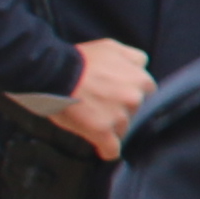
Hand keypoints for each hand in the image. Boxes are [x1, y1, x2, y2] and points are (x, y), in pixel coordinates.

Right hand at [12, 38, 152, 162]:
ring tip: (91, 119)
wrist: (53, 72)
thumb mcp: (111, 47)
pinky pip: (112, 149)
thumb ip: (131, 57)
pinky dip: (107, 151)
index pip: (145, 91)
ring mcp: (120, 115)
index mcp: (140, 78)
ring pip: (123, 129)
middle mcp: (134, 97)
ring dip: (111, 127)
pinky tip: (102, 150)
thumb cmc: (78, 59)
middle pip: (134, 111)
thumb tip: (141, 65)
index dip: (129, 92)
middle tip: (99, 104)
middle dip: (120, 108)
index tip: (115, 92)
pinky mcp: (103, 131)